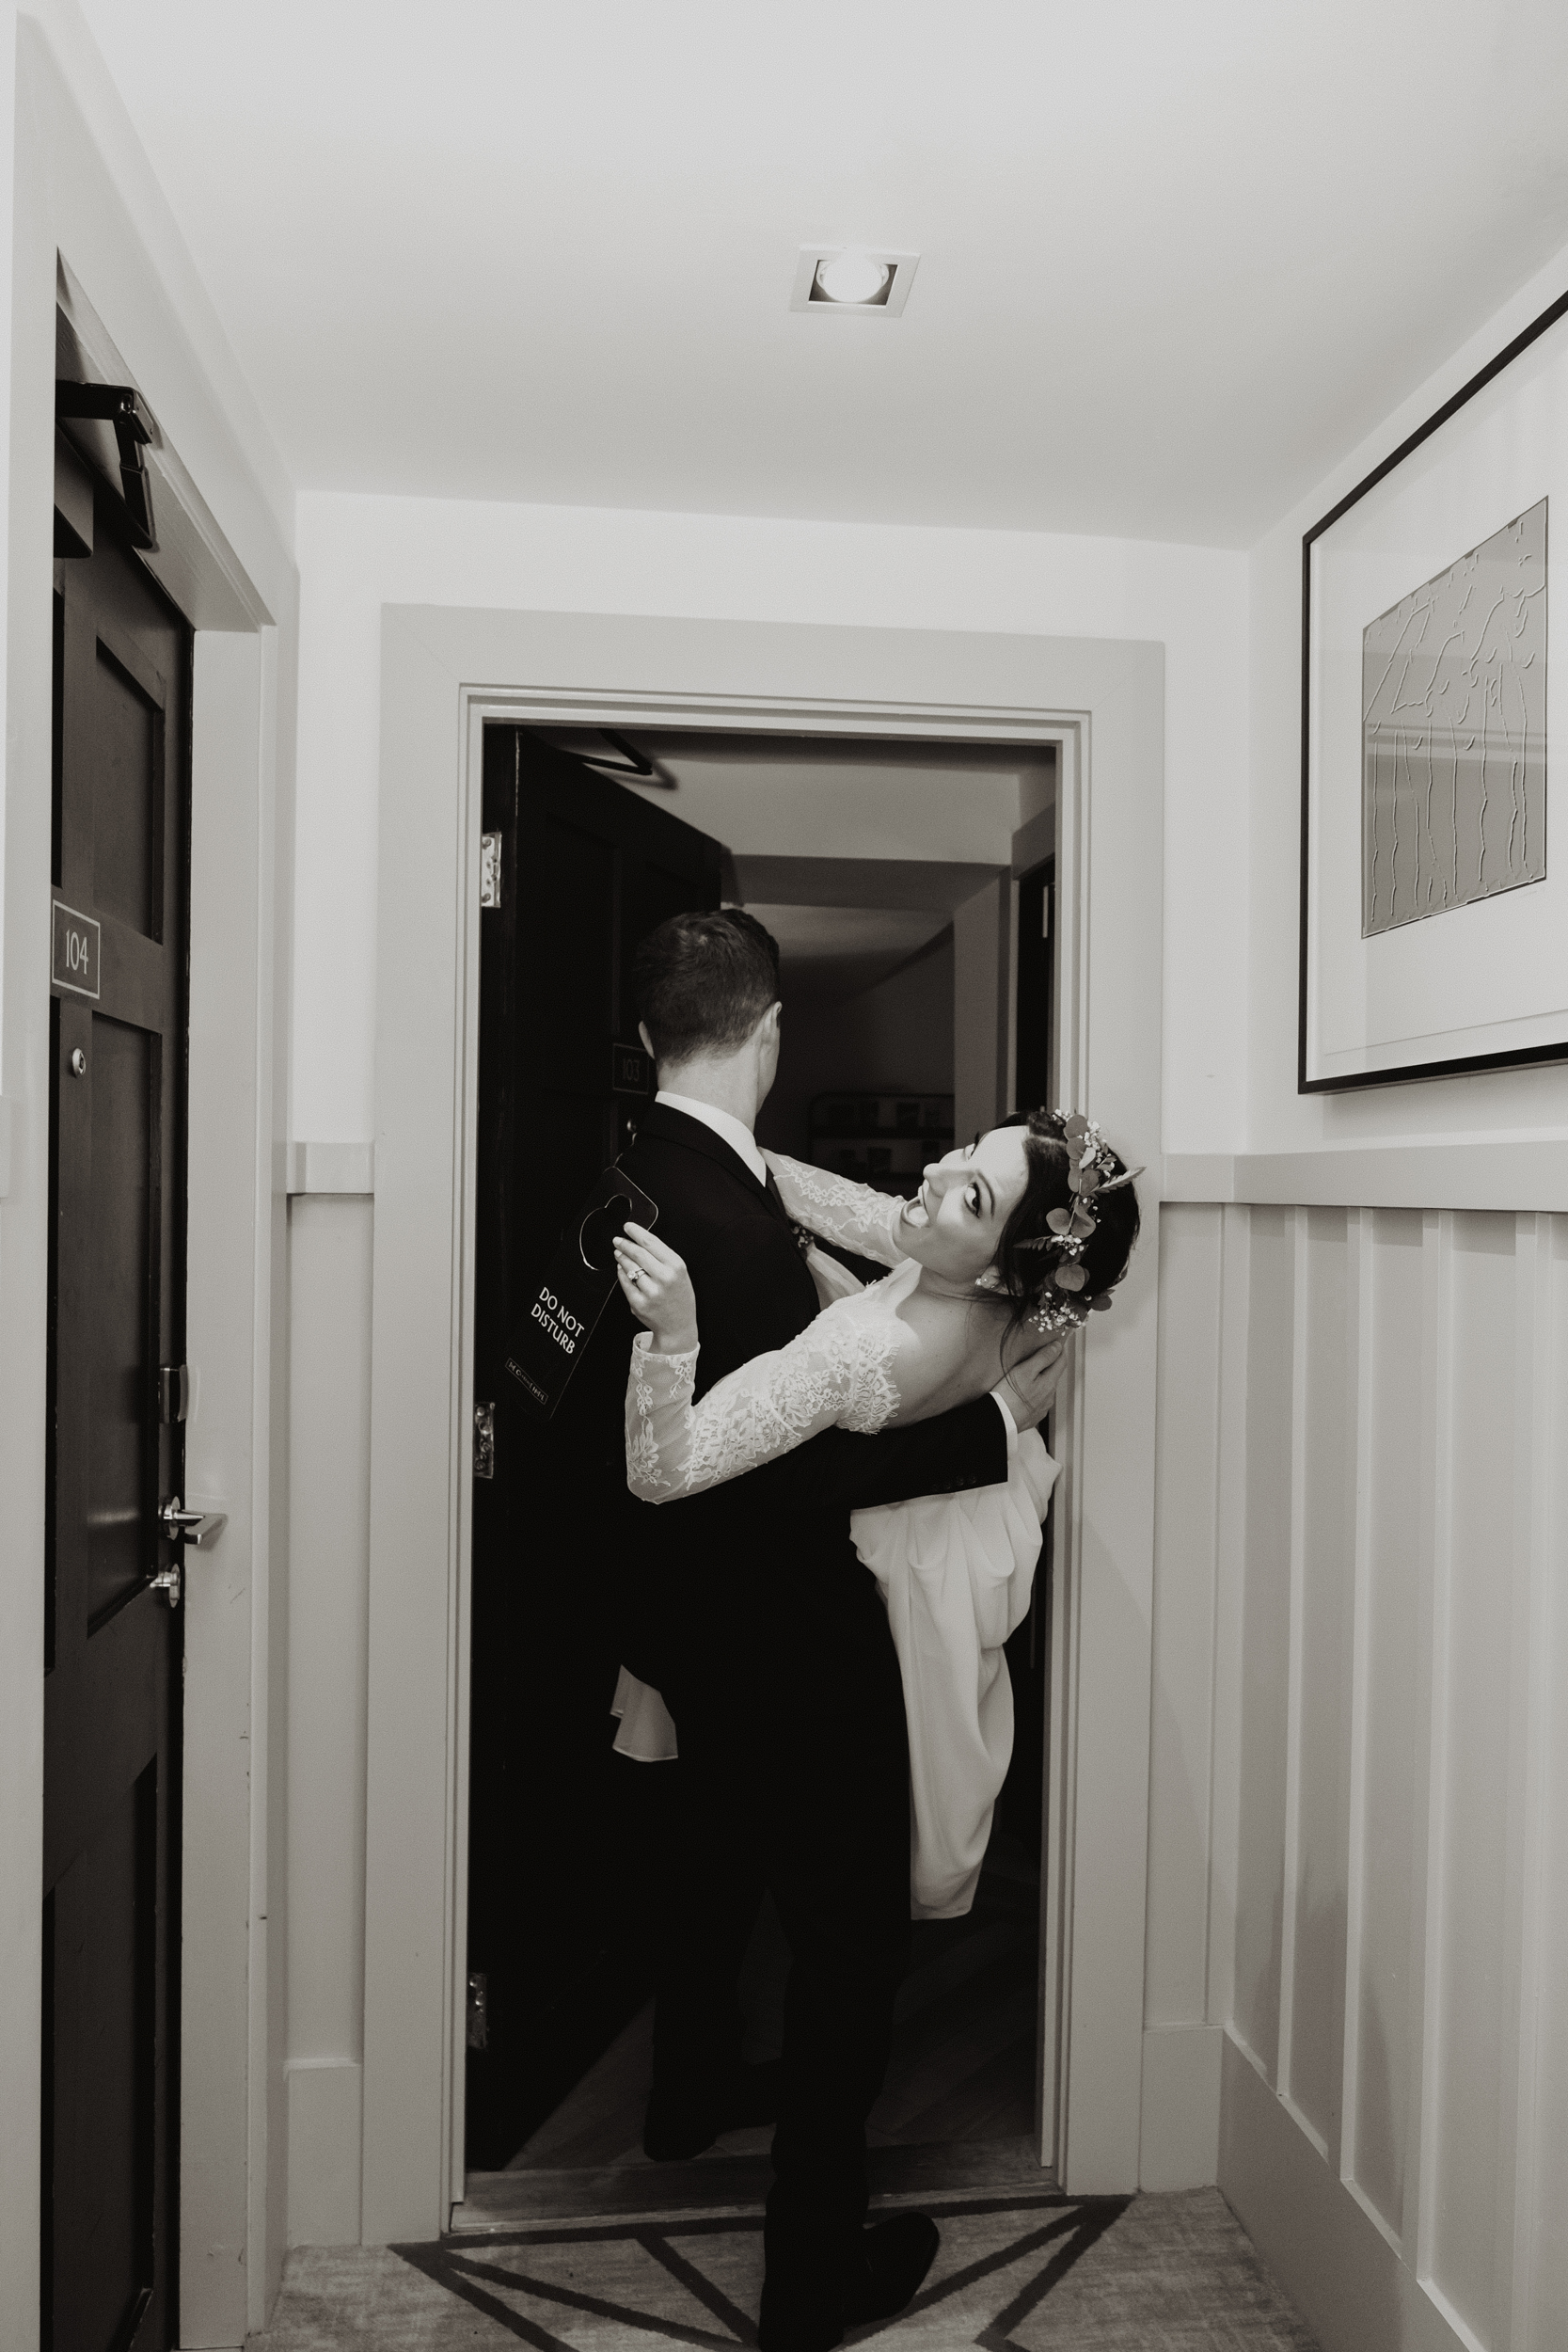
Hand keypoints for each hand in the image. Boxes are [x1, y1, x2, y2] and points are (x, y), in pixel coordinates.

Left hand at [613, 1223, 698, 1354]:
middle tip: (618, 1240)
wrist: (678, 1326)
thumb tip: (640, 1242)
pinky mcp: (639, 1303)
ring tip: (618, 1253)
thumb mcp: (681, 1273)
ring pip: (629, 1267)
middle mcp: (664, 1278)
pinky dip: (621, 1273)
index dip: (636, 1232)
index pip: (651, 1242)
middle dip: (624, 1244)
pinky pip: (625, 1283)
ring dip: (621, 1257)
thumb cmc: (679, 1298)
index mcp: (676, 1267)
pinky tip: (622, 1269)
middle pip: (638, 1253)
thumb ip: (664, 1258)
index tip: (629, 1227)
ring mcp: (651, 1292)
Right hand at [996, 1335, 1069, 1431]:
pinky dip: (1033, 1393)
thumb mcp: (1025, 1370)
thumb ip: (1043, 1358)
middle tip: (1037, 1355)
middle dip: (1048, 1364)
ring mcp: (1042, 1407)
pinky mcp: (1033, 1415)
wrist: (999, 1421)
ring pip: (1045, 1388)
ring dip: (1040, 1380)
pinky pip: (1038, 1400)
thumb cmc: (1008, 1395)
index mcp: (1049, 1383)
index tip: (1055, 1342)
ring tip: (1026, 1375)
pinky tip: (1022, 1392)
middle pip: (1053, 1375)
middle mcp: (1050, 1396)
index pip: (1062, 1362)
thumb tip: (1057, 1347)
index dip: (1059, 1350)